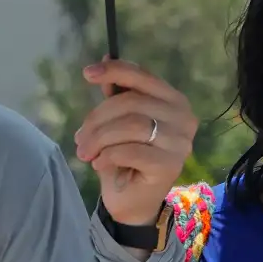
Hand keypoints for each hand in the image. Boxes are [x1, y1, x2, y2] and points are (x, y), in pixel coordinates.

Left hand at [72, 59, 198, 228]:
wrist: (133, 202)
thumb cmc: (125, 159)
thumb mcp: (117, 122)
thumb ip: (116, 94)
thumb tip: (104, 59)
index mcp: (174, 101)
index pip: (143, 77)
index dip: (115, 71)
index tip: (87, 73)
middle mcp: (184, 118)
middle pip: (131, 103)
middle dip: (97, 118)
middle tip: (78, 137)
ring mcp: (180, 143)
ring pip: (130, 126)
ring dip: (99, 138)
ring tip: (84, 152)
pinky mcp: (169, 165)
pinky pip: (130, 150)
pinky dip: (108, 155)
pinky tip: (98, 163)